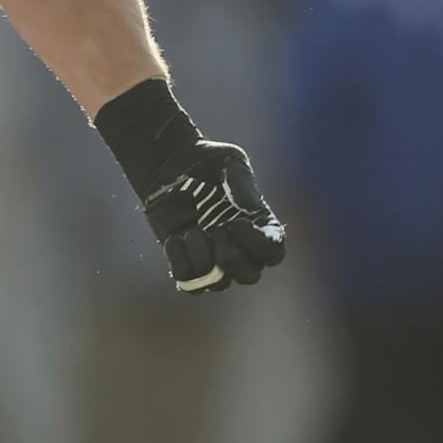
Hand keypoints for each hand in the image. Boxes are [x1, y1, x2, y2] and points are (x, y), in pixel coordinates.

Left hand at [140, 141, 285, 292]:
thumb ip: (241, 185)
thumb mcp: (228, 162)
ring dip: (204, 260)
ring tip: (192, 232)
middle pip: (249, 276)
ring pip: (218, 283)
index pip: (273, 253)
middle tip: (215, 230)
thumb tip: (251, 210)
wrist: (169, 161)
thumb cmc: (205, 159)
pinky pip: (188, 282)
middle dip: (231, 258)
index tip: (236, 223)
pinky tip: (174, 239)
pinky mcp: (184, 258)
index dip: (258, 245)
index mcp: (257, 224)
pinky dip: (181, 267)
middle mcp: (238, 245)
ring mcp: (212, 254)